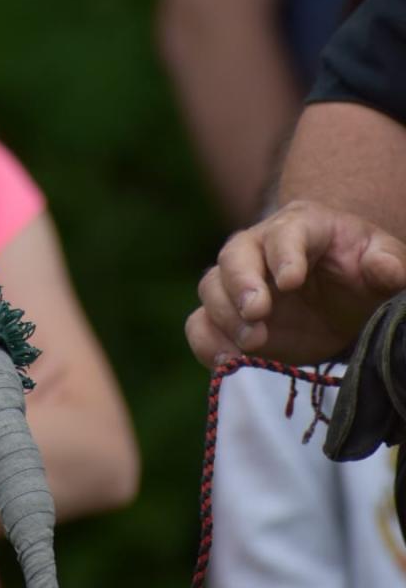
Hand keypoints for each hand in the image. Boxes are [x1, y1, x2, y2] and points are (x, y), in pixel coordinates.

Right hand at [186, 200, 405, 366]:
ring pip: (211, 287)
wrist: (343, 298)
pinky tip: (228, 361)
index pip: (285, 233)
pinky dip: (207, 342)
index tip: (291, 282)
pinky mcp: (229, 318)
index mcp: (302, 226)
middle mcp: (259, 247)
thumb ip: (388, 263)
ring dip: (225, 316)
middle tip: (258, 314)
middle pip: (234, 255)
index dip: (284, 254)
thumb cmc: (362, 272)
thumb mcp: (385, 263)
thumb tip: (384, 269)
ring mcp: (239, 283)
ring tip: (254, 344)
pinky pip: (200, 324)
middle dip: (241, 284)